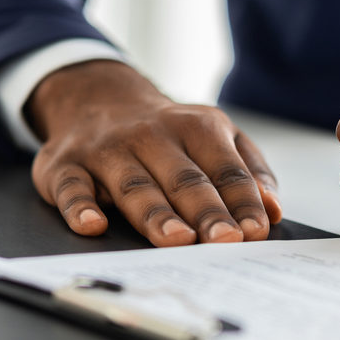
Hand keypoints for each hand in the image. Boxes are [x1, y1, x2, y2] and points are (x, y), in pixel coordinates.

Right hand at [26, 60, 281, 246]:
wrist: (97, 99)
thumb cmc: (169, 135)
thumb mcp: (217, 137)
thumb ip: (249, 170)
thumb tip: (273, 208)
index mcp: (197, 127)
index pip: (226, 169)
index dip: (242, 200)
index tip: (256, 231)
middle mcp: (151, 135)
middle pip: (184, 179)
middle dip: (206, 211)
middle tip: (224, 240)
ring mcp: (107, 150)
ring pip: (135, 186)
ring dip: (156, 214)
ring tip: (177, 240)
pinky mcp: (66, 166)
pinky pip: (72, 188)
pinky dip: (80, 207)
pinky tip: (93, 225)